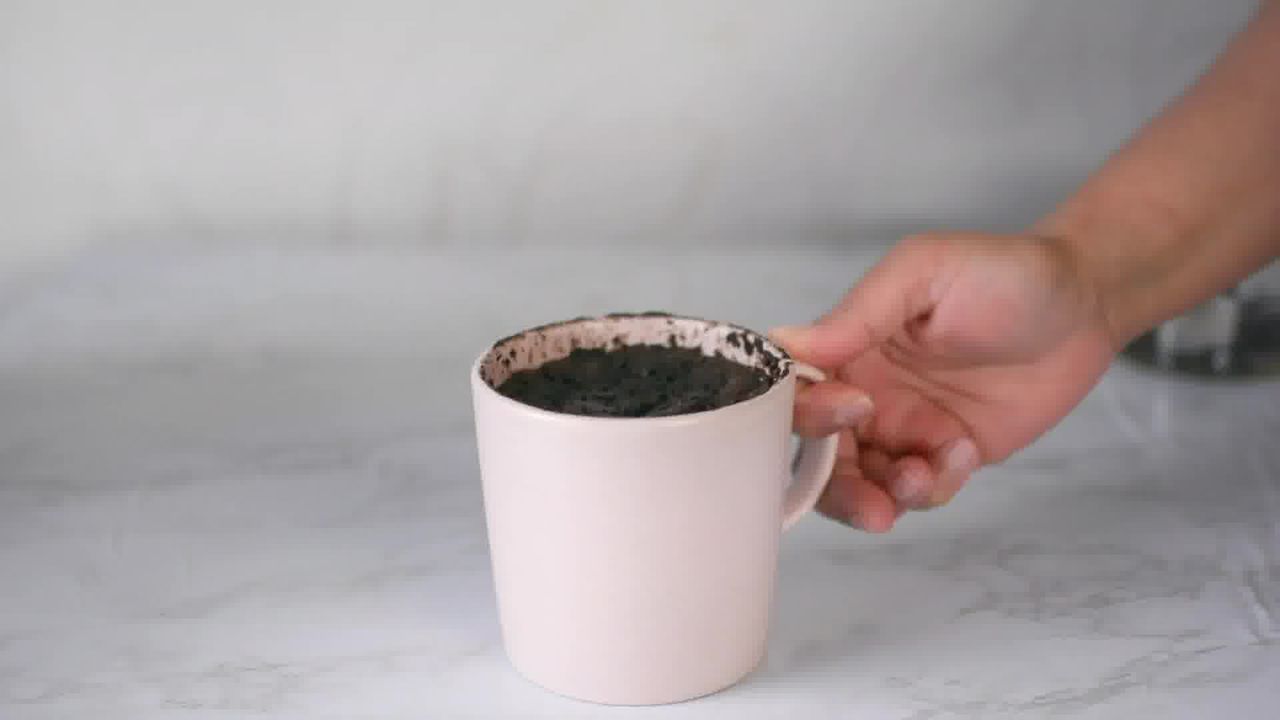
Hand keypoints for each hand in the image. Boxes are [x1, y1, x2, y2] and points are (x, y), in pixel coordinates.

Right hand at [772, 233, 1116, 531]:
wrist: (1085, 305)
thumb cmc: (1003, 273)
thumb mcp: (924, 273)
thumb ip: (858, 313)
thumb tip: (786, 343)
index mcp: (848, 345)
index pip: (797, 391)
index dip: (807, 414)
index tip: (850, 410)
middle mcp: (865, 391)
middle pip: (818, 455)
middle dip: (837, 486)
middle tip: (872, 500)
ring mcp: (904, 427)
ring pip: (863, 484)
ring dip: (883, 496)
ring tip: (923, 477)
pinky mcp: (944, 455)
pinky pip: (918, 492)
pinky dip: (933, 488)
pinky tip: (965, 452)